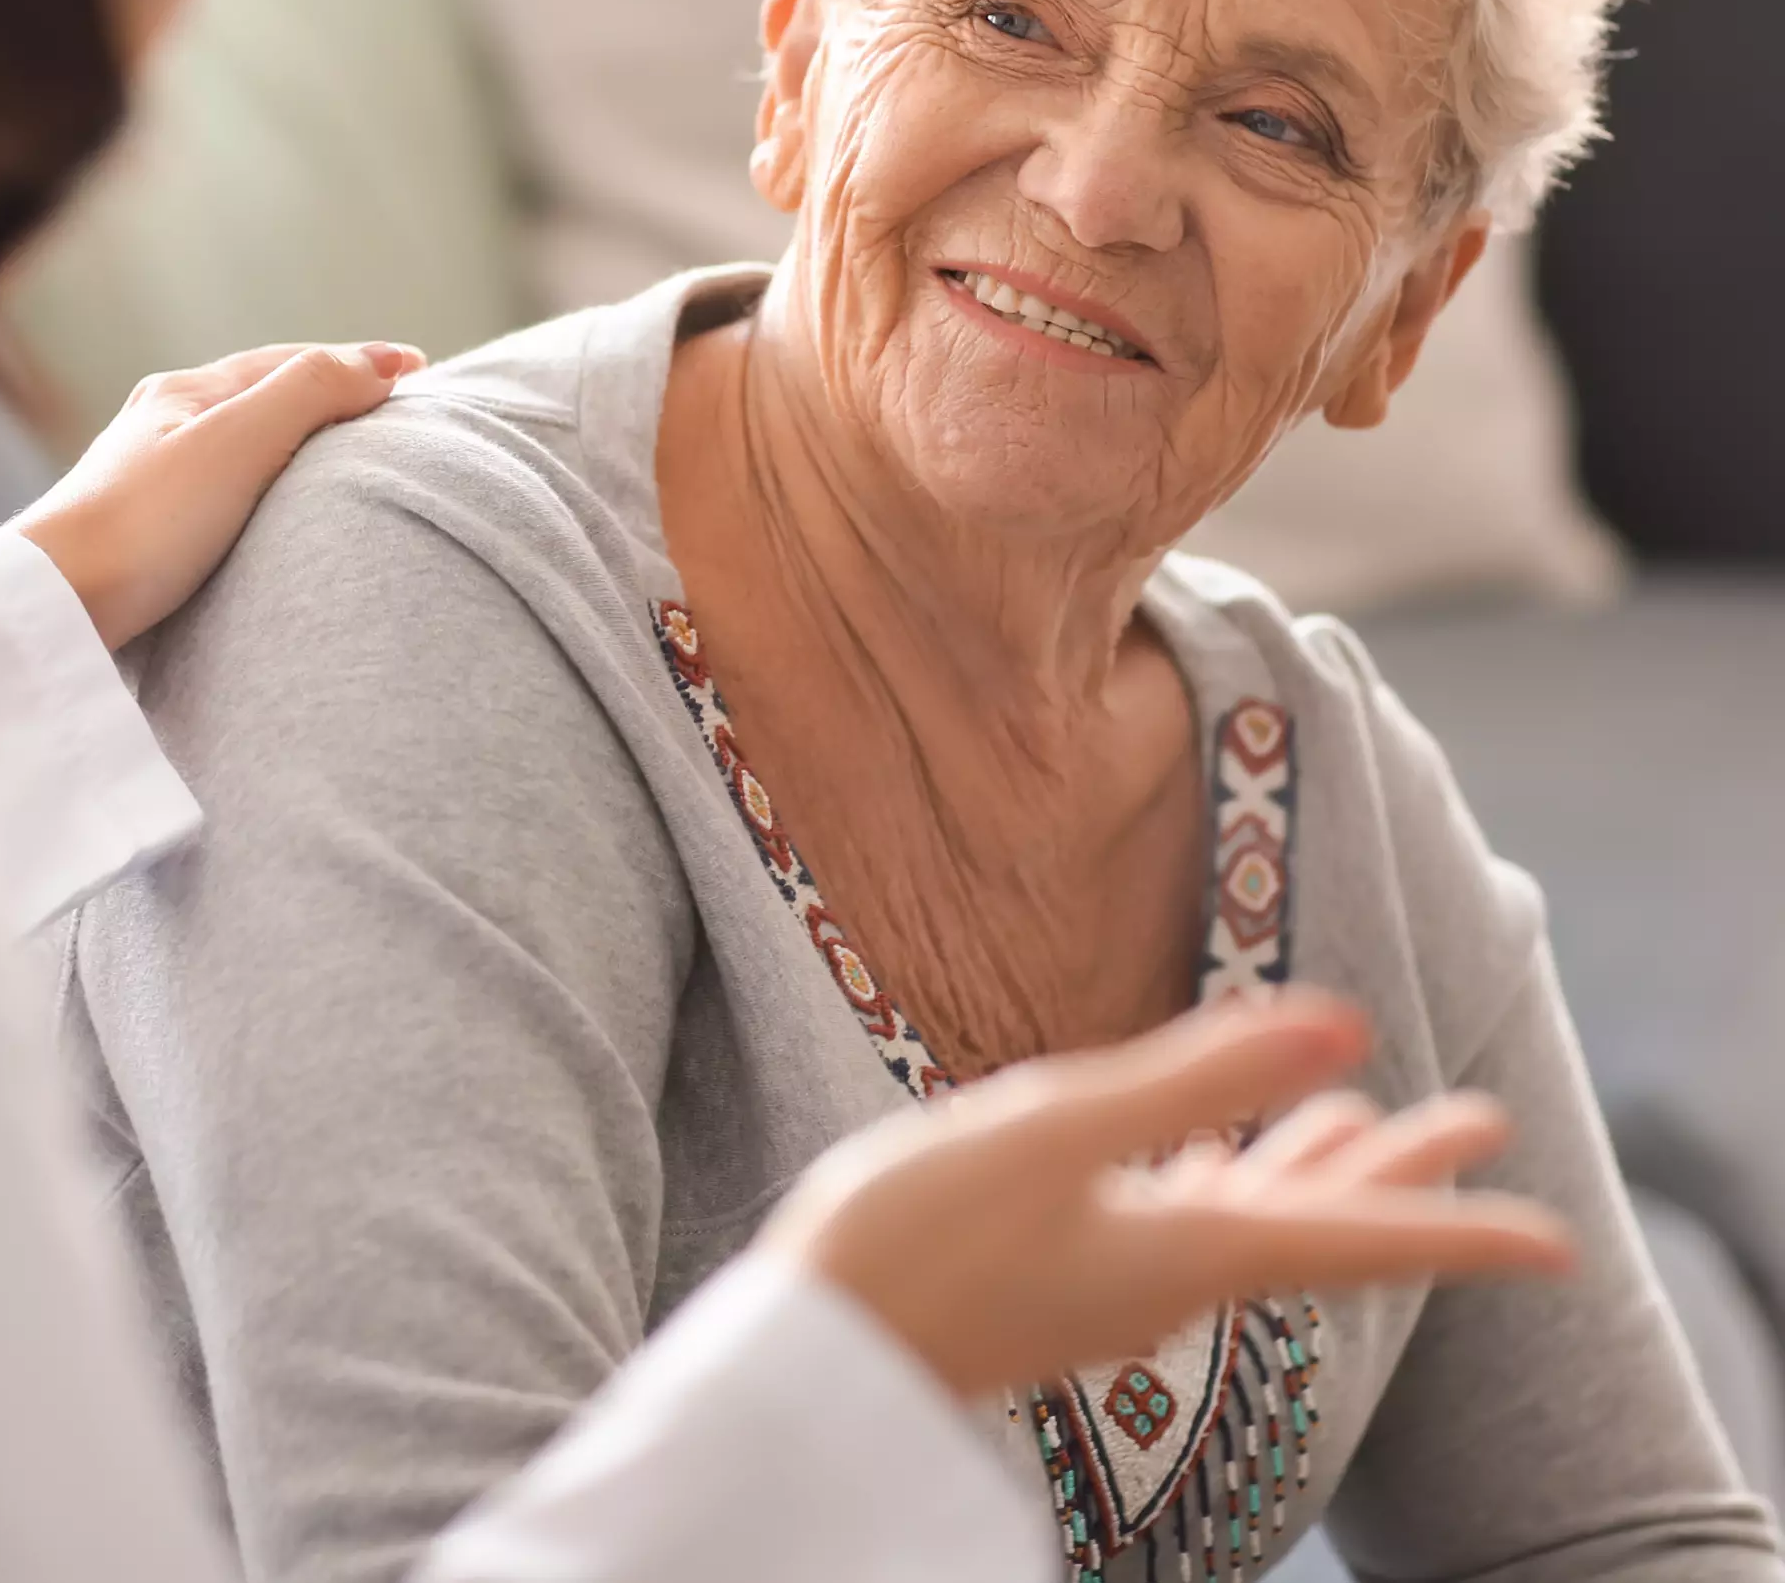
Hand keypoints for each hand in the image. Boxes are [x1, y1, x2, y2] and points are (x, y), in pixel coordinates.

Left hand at [14, 342, 422, 649]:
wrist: (53, 610)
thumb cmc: (144, 525)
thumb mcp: (239, 443)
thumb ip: (310, 393)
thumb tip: (379, 366)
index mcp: (182, 392)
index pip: (289, 362)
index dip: (356, 362)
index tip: (418, 371)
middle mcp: (159, 427)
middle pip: (261, 397)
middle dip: (326, 394)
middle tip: (388, 409)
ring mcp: (144, 481)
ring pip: (238, 445)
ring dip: (294, 442)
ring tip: (341, 459)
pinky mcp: (138, 537)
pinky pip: (220, 491)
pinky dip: (264, 486)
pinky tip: (272, 517)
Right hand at [764, 990, 1573, 1404]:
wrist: (821, 1351)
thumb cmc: (923, 1234)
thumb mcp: (1058, 1131)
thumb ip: (1195, 1075)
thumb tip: (1343, 1028)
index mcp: (1189, 1248)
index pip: (1355, 1237)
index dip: (1458, 1227)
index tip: (1557, 1242)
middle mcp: (1172, 1273)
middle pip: (1320, 1220)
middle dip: (1404, 1169)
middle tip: (1483, 1116)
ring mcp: (1118, 1276)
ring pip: (1254, 1214)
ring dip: (1319, 1163)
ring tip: (1365, 1117)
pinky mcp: (1067, 1266)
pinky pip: (1183, 1219)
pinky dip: (1225, 1175)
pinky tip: (1209, 1156)